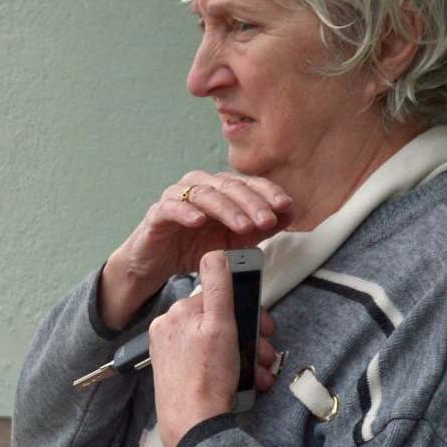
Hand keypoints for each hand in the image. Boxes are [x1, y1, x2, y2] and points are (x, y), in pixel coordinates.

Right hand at [97, 170, 291, 329]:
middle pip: (229, 186)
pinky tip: (198, 221)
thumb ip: (260, 228)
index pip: (248, 183)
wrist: (158, 264)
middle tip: (266, 220)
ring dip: (226, 209)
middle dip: (251, 203)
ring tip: (242, 226)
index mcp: (221, 189)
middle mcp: (200, 186)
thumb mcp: (235, 241)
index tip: (285, 206)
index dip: (268, 192)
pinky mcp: (156, 213)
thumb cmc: (196, 248)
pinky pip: (171, 207)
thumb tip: (289, 214)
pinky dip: (185, 212)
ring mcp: (176, 197)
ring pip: (203, 193)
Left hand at [149, 250, 279, 446]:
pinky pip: (209, 364)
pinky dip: (231, 371)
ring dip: (247, 358)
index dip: (248, 313)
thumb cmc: (207, 378)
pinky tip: (246, 383)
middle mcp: (170, 331)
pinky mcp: (177, 374)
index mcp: (177, 314)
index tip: (265, 327)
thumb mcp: (220, 326)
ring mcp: (172, 354)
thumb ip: (218, 288)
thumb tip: (215, 254)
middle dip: (250, 339)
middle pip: (220, 324)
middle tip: (266, 354)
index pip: (219, 301)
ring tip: (260, 374)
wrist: (193, 426)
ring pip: (219, 346)